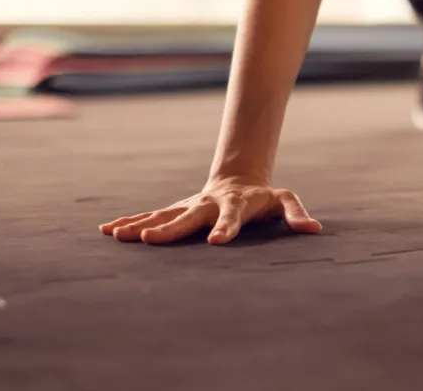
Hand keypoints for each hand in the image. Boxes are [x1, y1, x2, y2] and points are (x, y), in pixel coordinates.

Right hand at [99, 177, 321, 244]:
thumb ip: (296, 214)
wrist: (240, 179)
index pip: (232, 218)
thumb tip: (313, 229)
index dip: (226, 229)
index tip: (216, 242)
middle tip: (148, 238)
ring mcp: (190, 206)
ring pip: (163, 214)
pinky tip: (108, 230)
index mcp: (236, 204)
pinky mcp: (178, 209)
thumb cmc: (264, 197)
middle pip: (188, 216)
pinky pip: (152, 215)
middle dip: (168, 228)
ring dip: (140, 224)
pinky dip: (131, 221)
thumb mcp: (285, 201)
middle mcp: (208, 204)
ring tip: (118, 235)